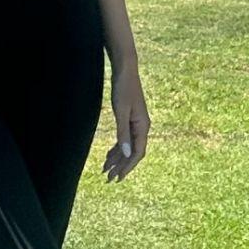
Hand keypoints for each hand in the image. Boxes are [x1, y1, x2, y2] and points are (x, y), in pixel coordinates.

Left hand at [101, 60, 149, 182]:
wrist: (125, 70)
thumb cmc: (123, 88)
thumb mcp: (121, 112)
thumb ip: (123, 133)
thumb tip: (127, 153)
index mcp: (143, 126)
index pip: (137, 153)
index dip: (128, 166)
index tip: (118, 177)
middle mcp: (142, 127)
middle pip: (132, 152)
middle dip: (121, 166)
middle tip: (109, 179)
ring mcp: (136, 123)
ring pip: (127, 146)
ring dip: (117, 158)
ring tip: (105, 170)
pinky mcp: (130, 118)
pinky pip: (124, 138)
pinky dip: (117, 147)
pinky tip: (109, 155)